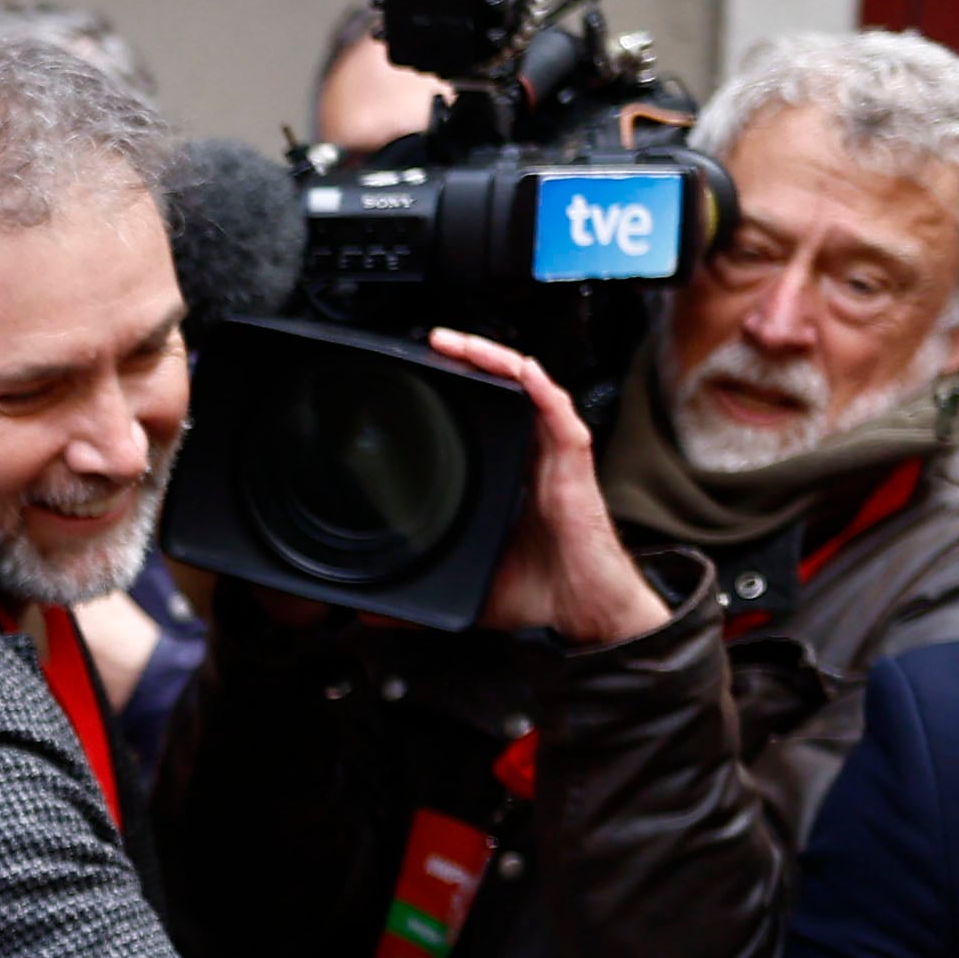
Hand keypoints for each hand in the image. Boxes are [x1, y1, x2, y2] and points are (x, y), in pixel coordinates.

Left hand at [437, 331, 669, 646]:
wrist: (584, 608)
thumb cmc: (542, 592)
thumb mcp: (469, 585)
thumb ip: (424, 590)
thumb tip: (375, 615)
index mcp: (514, 474)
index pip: (488, 416)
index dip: (462, 390)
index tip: (425, 377)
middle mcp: (535, 457)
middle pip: (505, 390)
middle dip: (472, 361)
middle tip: (433, 345)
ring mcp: (555, 454)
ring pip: (528, 387)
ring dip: (495, 359)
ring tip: (459, 342)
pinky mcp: (573, 461)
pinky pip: (557, 409)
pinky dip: (537, 384)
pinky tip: (517, 367)